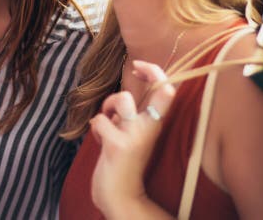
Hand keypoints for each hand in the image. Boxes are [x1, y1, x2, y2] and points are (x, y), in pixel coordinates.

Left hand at [90, 62, 175, 218]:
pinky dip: (95, 128)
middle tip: (111, 109)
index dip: (154, 70)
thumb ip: (132, 115)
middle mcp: (151, 127)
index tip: (138, 66)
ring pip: (122, 98)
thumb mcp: (134, 134)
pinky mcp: (119, 145)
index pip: (167, 88)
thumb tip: (123, 93)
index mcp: (155, 124)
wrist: (121, 195)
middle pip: (149, 89)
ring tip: (106, 123)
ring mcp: (135, 135)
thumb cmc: (124, 161)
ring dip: (108, 107)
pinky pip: (99, 120)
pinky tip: (101, 142)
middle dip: (127, 89)